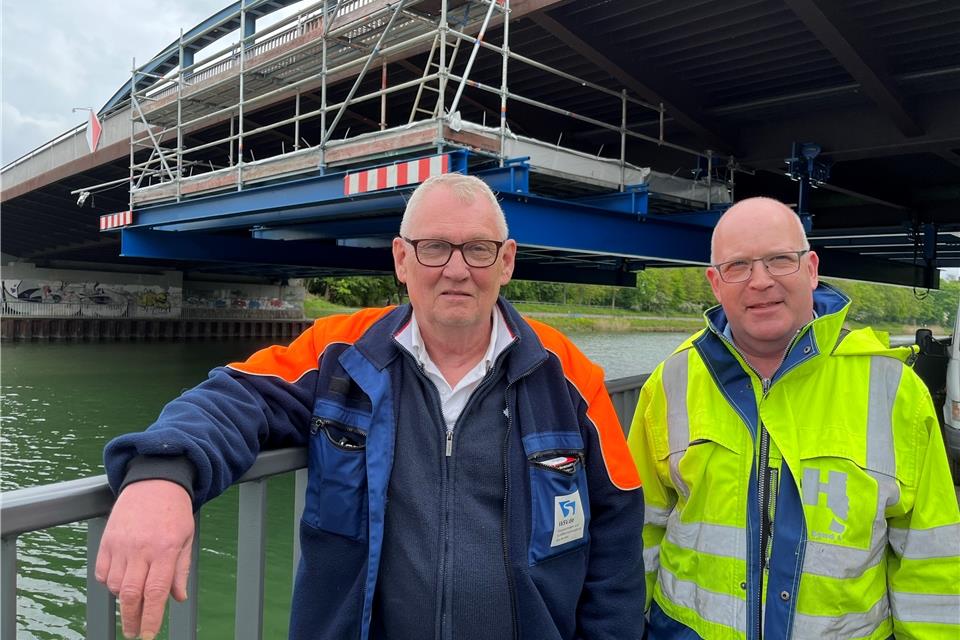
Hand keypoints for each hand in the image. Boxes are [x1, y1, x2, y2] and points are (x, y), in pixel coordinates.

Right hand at [95, 479, 193, 639]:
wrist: (154, 482)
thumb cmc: (174, 511)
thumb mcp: (186, 539)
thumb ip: (180, 570)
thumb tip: (177, 598)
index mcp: (165, 550)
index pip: (155, 593)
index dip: (151, 618)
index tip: (147, 635)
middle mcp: (141, 549)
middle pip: (131, 594)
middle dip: (132, 619)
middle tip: (134, 632)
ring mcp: (121, 545)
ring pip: (116, 585)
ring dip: (124, 599)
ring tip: (133, 601)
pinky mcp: (106, 540)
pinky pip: (103, 572)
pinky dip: (110, 583)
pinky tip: (120, 582)